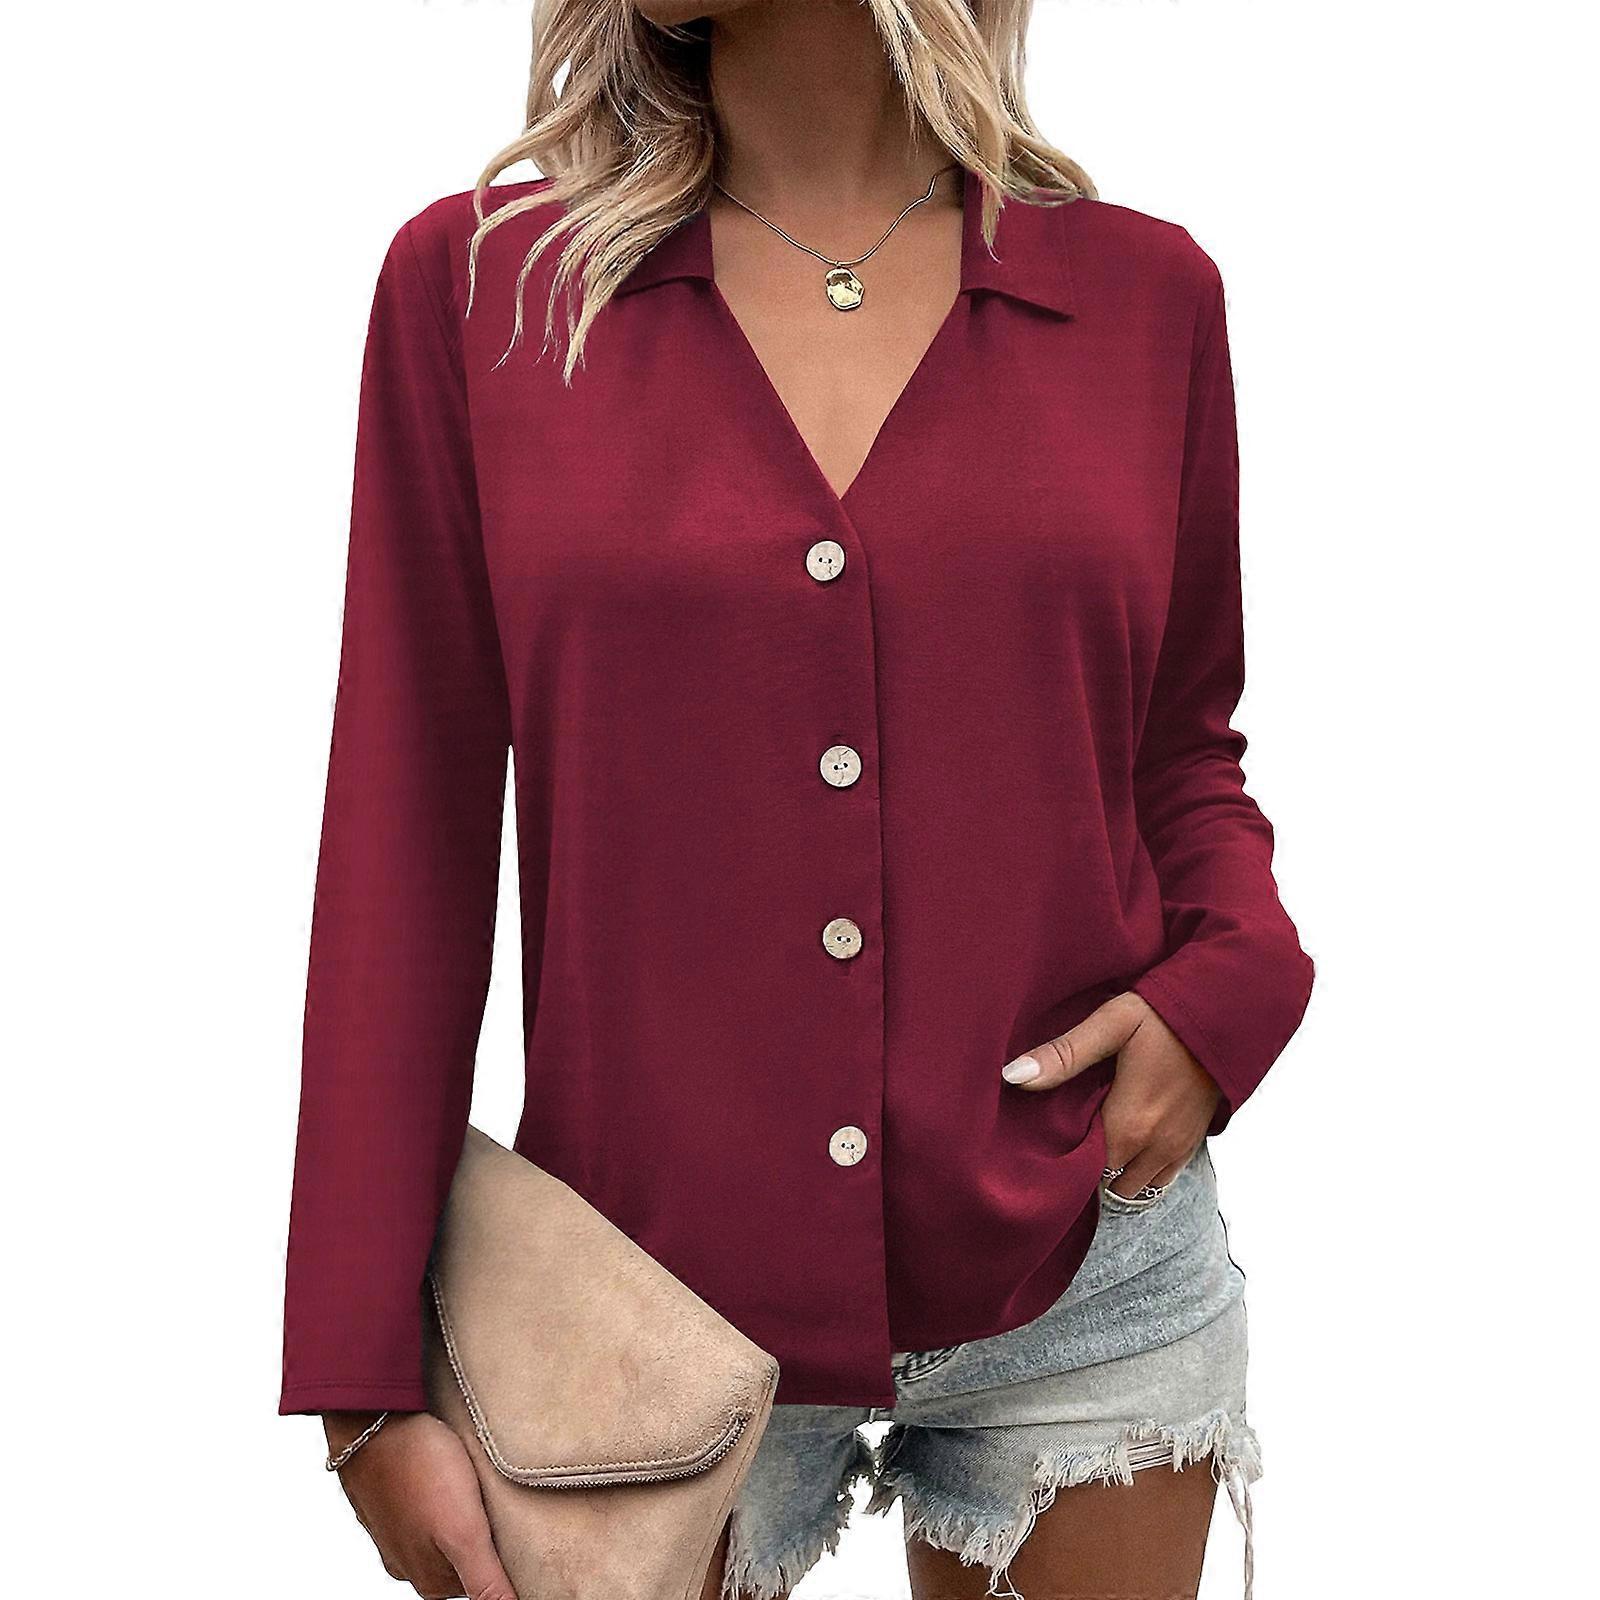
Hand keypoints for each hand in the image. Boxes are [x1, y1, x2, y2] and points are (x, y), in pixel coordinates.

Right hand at [323, 1411, 514, 1599]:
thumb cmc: (420, 1468)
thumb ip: (485, 1579)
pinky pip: (429, 1505)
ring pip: (447, 1531)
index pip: (485, 1585)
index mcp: (430, 1580)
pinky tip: (452, 1473)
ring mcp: (398, 1530)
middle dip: (486, 1536)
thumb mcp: (463, 1530)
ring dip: (466, 1513)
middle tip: (498, 1502)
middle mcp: (410, 1562)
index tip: (514, 1528)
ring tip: (477, 1484)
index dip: (507, 1557)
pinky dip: (445, 1494)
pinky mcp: (393, 1499)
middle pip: (466, 1559)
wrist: (373, 1419)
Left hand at [1001, 992, 1220, 1198]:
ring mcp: (1177, 1150)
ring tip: (1094, 1140)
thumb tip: (1013, 1076)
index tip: (1044, 1141)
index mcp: (1129, 1125)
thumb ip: (1064, 1054)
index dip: (1061, 1159)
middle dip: (1085, 1168)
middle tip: (1066, 1137)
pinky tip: (1125, 1143)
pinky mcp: (1193, 1144)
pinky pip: (1160, 1181)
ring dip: (1113, 1172)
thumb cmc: (1164, 1015)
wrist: (1227, 1013)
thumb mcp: (1110, 1025)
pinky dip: (1139, 1171)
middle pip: (1106, 1183)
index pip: (1083, 1171)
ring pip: (1133, 1187)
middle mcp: (1154, 1148)